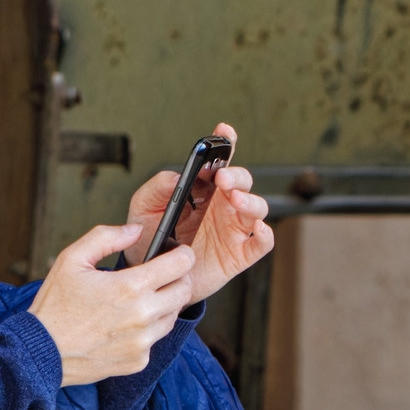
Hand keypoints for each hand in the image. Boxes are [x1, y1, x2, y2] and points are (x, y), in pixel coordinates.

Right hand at [27, 223, 196, 385]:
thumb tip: (136, 231)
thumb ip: (106, 237)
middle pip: (184, 291)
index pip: (180, 265)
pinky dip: (147, 330)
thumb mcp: (72, 259)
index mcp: (130, 287)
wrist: (41, 353)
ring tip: (139, 299)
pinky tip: (126, 324)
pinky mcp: (138, 361)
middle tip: (161, 275)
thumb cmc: (55, 304)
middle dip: (178, 279)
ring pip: (172, 316)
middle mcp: (142, 316)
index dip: (183, 255)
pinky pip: (155, 340)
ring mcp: (142, 342)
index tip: (179, 253)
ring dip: (164, 304)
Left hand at [126, 122, 274, 304]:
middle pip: (243, 182)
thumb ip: (157, 188)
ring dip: (250, 200)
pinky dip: (266, 235)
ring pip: (257, 208)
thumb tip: (176, 176)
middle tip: (222, 178)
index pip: (220, 162)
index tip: (224, 131)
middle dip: (236, 176)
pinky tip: (258, 229)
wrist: (151, 278)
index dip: (226, 143)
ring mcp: (233, 230)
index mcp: (203, 190)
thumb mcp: (144, 208)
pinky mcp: (238, 255)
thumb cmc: (149, 239)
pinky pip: (261, 244)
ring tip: (234, 199)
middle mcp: (223, 206)